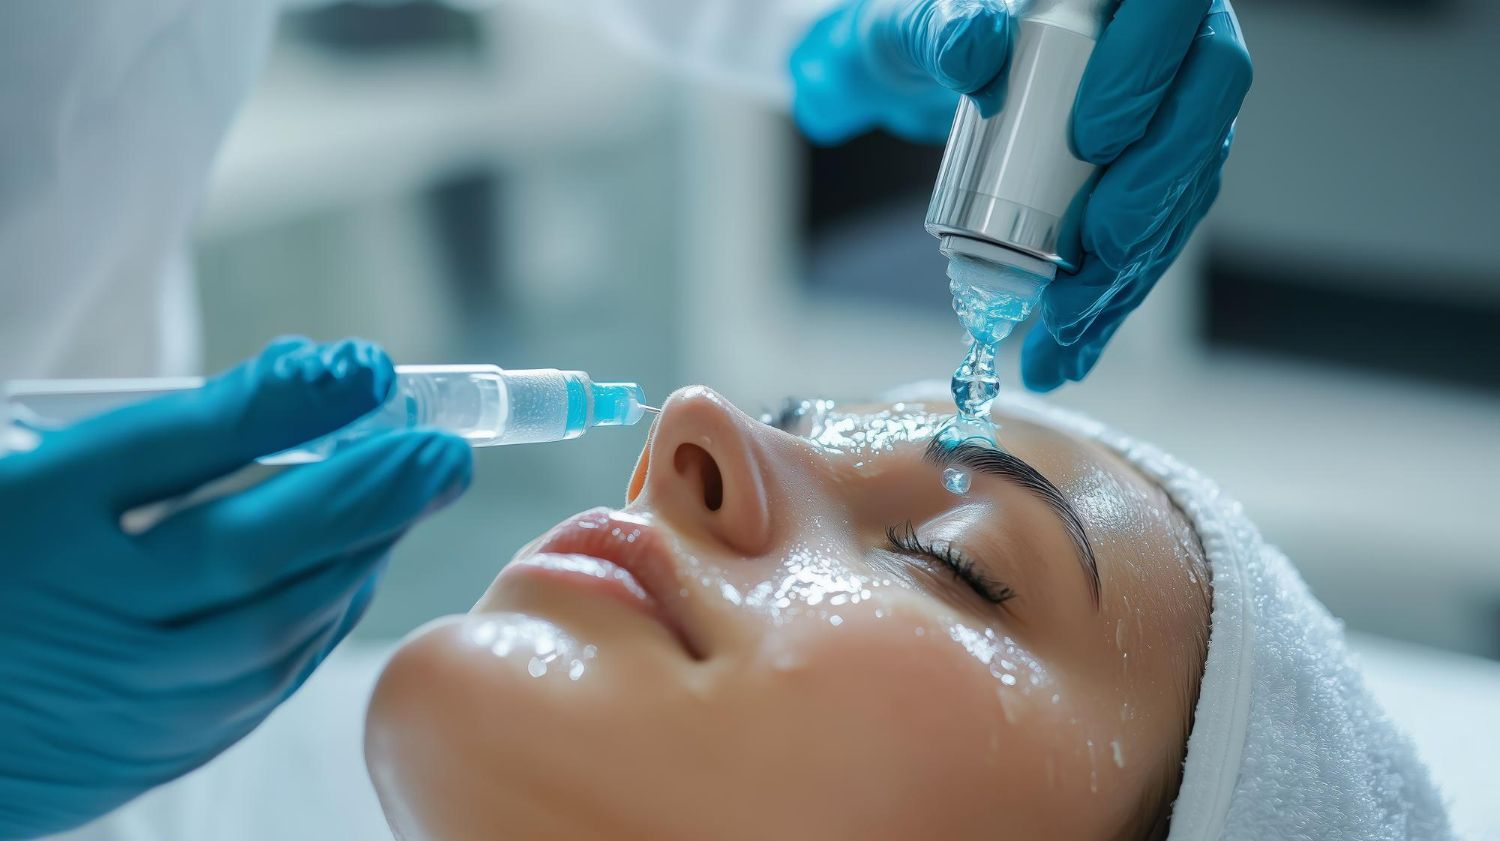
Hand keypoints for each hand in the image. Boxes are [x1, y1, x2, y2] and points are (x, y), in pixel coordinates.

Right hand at [0, 337, 472, 837]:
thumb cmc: (4, 564)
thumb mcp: (54, 474)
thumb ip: (177, 431)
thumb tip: (312, 377)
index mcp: (37, 529)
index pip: (168, 452)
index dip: (279, 411)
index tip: (365, 368)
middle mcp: (86, 626)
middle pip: (248, 555)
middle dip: (364, 493)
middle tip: (443, 449)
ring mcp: (127, 702)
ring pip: (277, 631)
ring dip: (360, 556)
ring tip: (415, 492)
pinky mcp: (159, 750)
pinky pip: (269, 683)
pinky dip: (326, 616)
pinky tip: (359, 567)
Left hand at [789, 0, 1251, 390]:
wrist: (933, 74)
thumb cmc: (935, 36)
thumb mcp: (921, 26)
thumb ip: (944, 31)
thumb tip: (975, 54)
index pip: (1175, 10)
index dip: (1147, 77)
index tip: (1092, 139)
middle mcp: (1173, 44)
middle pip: (1198, 122)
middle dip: (1149, 205)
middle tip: (1093, 258)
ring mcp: (1169, 115)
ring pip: (1180, 196)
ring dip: (1128, 275)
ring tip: (1067, 335)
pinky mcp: (1151, 176)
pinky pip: (1150, 239)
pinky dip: (1110, 299)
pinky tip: (1075, 346)